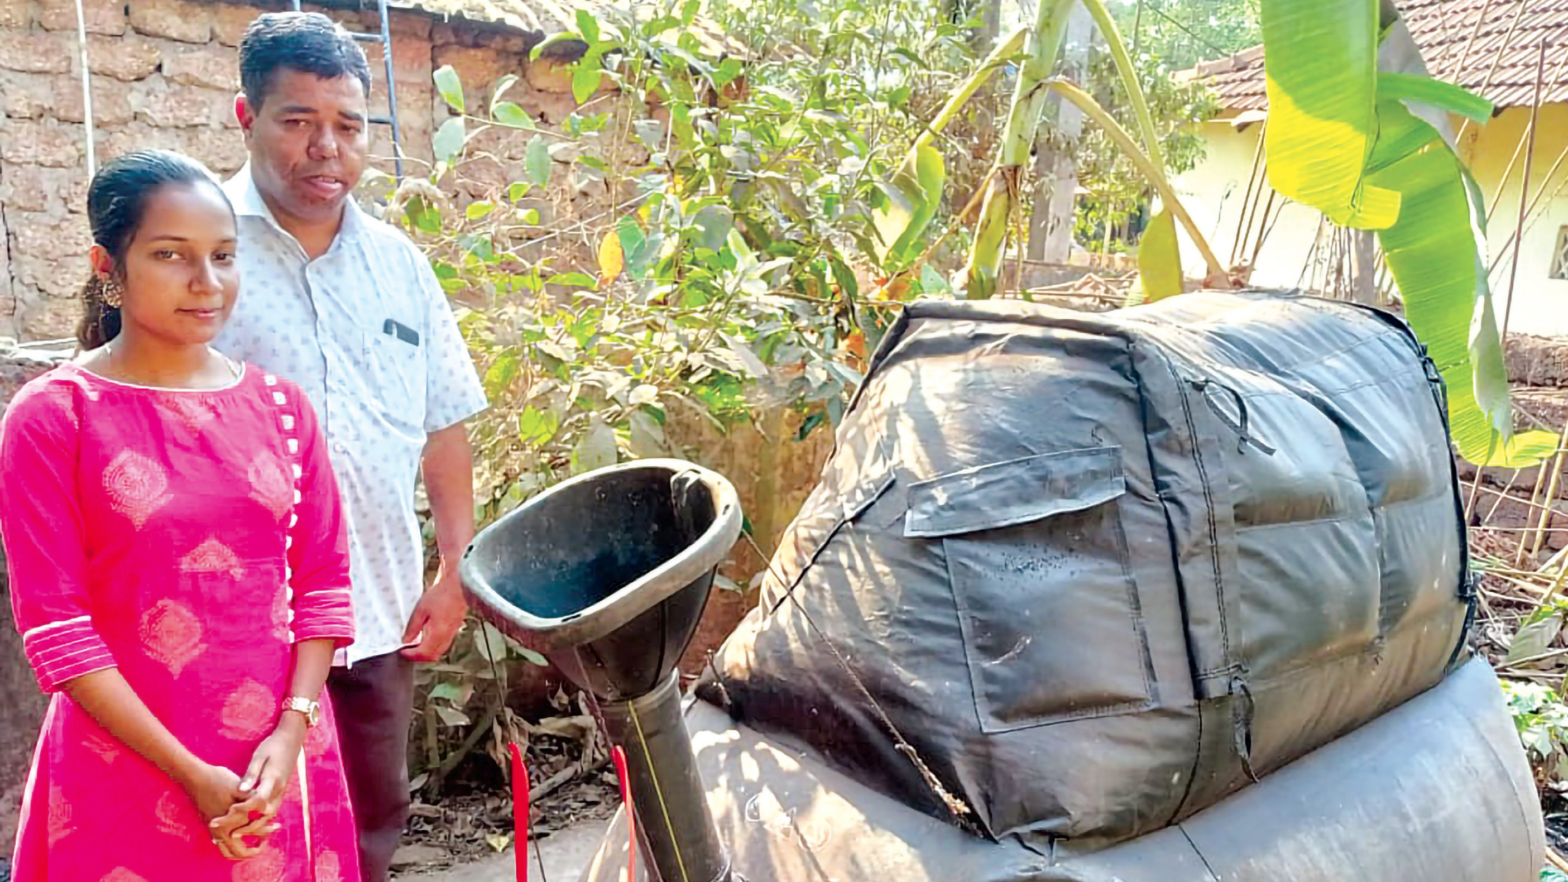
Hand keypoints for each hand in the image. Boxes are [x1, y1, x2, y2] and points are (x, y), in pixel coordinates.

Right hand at [179, 762, 261, 859]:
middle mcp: (219, 832)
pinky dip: (233, 844)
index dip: (266, 832)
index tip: (275, 826)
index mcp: (228, 825)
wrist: (196, 777)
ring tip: (255, 840)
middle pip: (239, 852)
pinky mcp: (209, 825)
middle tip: (266, 839)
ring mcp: (212, 830)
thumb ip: (255, 803)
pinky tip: (241, 832)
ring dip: (242, 849)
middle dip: (255, 848)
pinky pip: (221, 843)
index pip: (251, 838)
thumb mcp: (241, 790)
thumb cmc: (219, 781)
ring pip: (228, 851)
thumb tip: (270, 811)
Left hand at [210, 717, 304, 855]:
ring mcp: (281, 792)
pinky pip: (270, 811)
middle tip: (227, 832)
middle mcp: (278, 790)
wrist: (292, 739)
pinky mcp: (280, 792)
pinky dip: (259, 821)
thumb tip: (240, 790)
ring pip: (268, 816)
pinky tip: (247, 824)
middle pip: (263, 815)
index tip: (227, 813)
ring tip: (235, 833)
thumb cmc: (273, 746)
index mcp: (273, 780)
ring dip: (253, 827)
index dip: (243, 810)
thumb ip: (251, 774)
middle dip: (246, 826)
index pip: (258, 801)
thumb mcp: (260, 756)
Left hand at [400, 568, 467, 661]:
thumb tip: (406, 640)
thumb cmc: (441, 594)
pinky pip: (443, 643)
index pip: (424, 654)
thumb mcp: (421, 609)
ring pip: (439, 651)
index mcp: (438, 634)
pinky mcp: (455, 628)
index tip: (402, 651)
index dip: (411, 655)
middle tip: (408, 650)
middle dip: (419, 656)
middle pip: (432, 656)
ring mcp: (452, 633)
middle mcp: (447, 637)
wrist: (458, 585)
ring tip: (416, 642)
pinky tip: (426, 635)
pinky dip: (434, 644)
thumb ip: (413, 627)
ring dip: (427, 651)